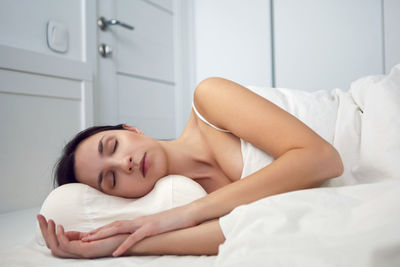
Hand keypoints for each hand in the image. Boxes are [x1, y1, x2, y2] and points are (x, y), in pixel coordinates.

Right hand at [37, 214, 127, 257]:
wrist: (131, 240)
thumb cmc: (118, 236)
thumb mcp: (96, 234)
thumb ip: (84, 235)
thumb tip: (71, 232)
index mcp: (78, 247)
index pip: (56, 240)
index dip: (47, 230)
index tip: (42, 217)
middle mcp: (77, 251)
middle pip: (52, 245)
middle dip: (43, 230)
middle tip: (38, 216)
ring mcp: (81, 252)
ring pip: (56, 247)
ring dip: (50, 233)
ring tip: (49, 221)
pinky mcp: (87, 251)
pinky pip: (68, 246)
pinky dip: (61, 237)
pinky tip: (60, 226)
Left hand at [82, 205, 196, 255]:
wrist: (189, 213)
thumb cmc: (176, 220)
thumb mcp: (159, 225)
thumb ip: (148, 229)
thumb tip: (143, 235)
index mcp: (140, 220)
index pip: (118, 224)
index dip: (104, 229)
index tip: (91, 234)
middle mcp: (139, 220)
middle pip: (114, 225)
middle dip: (98, 231)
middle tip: (83, 237)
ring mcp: (145, 223)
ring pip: (119, 228)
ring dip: (104, 235)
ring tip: (90, 241)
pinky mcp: (152, 228)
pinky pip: (135, 238)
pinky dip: (124, 245)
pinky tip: (116, 252)